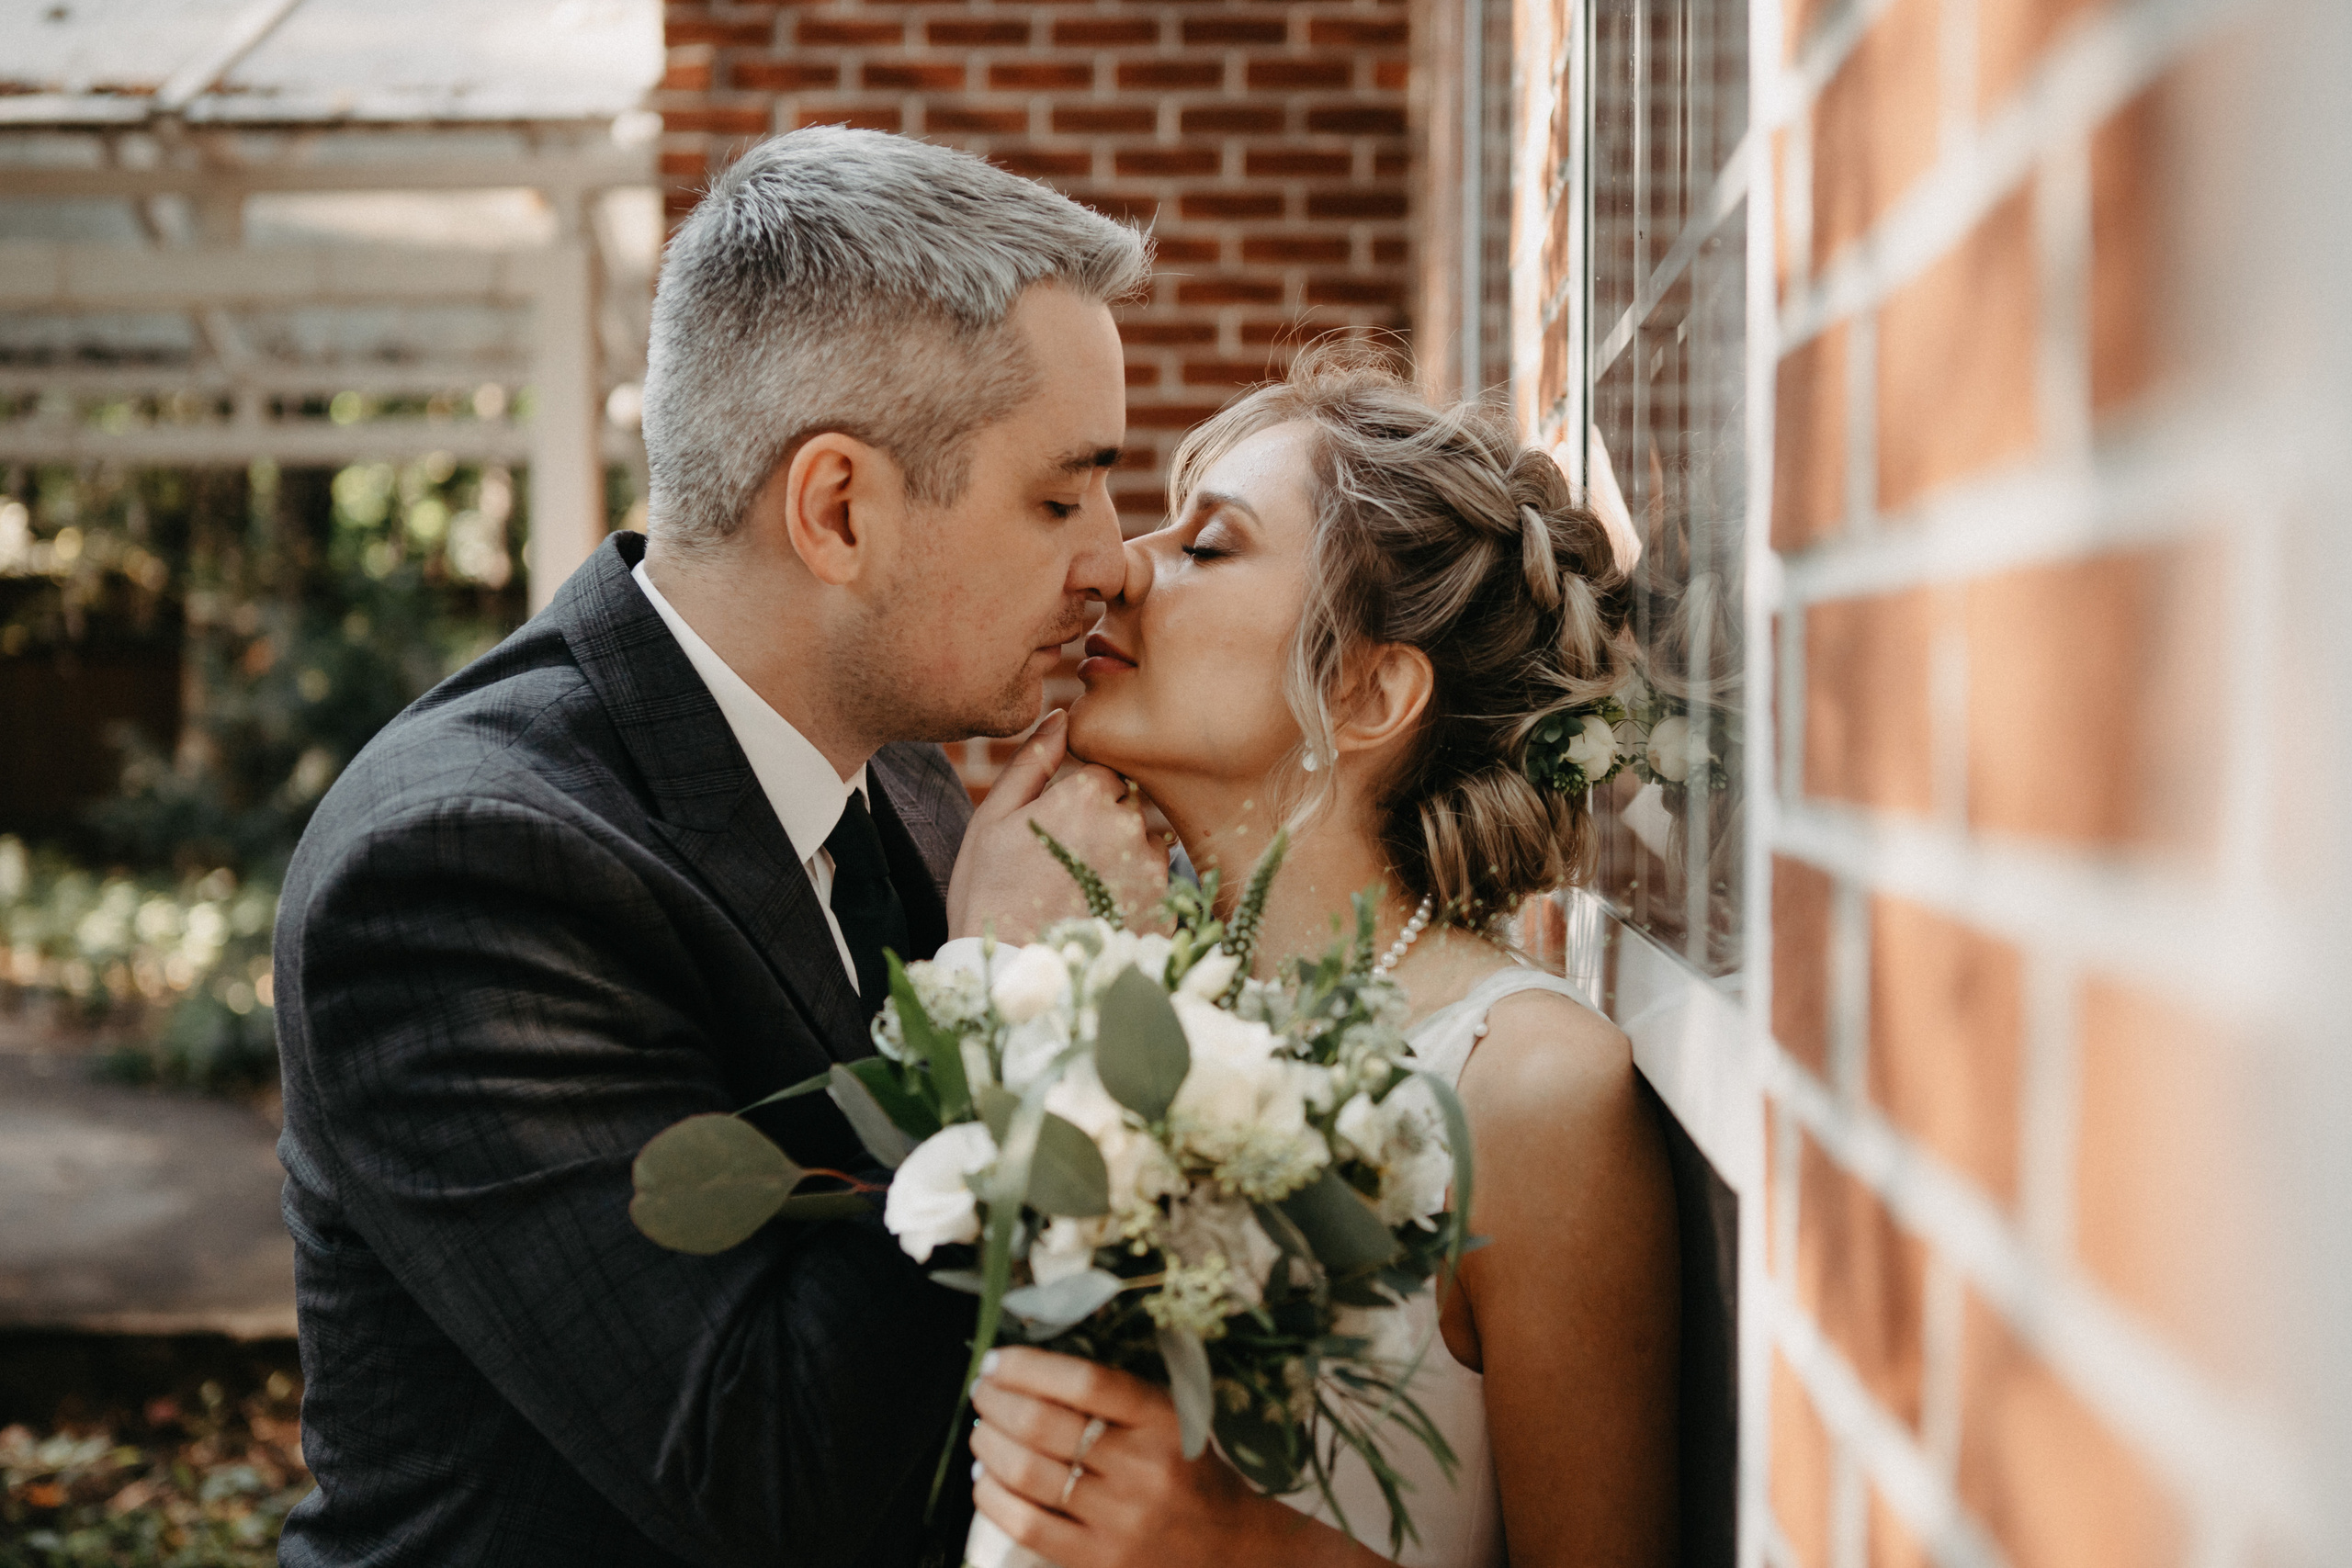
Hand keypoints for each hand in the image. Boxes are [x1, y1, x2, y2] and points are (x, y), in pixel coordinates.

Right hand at [947, 711, 1167, 943]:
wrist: (1010, 977)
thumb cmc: (988, 894)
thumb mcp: (993, 819)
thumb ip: (1031, 761)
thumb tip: (1061, 714)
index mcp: (1088, 795)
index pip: (1105, 774)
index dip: (1079, 800)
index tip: (1056, 831)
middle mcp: (1131, 828)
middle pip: (1131, 807)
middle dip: (1106, 825)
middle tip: (1066, 865)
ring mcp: (1154, 874)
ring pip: (1151, 847)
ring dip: (1127, 860)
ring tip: (1083, 894)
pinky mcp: (1167, 914)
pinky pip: (1161, 891)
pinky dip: (1138, 899)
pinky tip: (1100, 918)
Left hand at [970, 1348, 1354, 1567]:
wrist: (1228, 1547)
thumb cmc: (1186, 1470)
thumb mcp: (1171, 1417)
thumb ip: (1113, 1395)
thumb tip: (1024, 1371)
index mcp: (1164, 1420)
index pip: (1085, 1381)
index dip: (1029, 1366)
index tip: (996, 1362)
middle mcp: (1143, 1468)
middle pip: (1044, 1424)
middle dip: (997, 1402)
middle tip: (982, 1393)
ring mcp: (1120, 1519)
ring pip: (1027, 1471)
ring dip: (989, 1443)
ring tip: (983, 1430)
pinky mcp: (1099, 1560)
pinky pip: (1026, 1523)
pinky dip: (993, 1495)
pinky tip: (985, 1478)